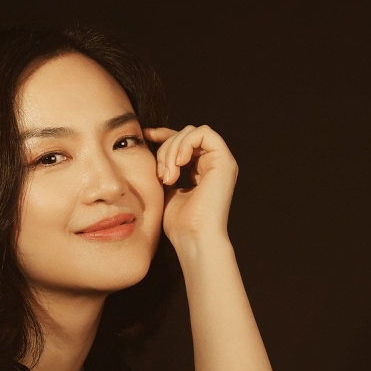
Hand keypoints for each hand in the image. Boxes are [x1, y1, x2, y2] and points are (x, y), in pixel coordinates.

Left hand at [145, 125, 237, 251]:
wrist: (193, 238)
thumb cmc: (179, 223)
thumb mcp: (167, 188)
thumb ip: (165, 168)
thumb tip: (149, 146)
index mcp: (202, 170)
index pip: (183, 142)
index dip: (163, 135)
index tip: (145, 136)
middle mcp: (214, 164)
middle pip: (185, 135)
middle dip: (166, 149)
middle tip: (161, 176)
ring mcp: (221, 162)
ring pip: (192, 132)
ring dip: (173, 149)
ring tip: (168, 175)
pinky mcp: (225, 161)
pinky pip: (203, 133)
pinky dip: (185, 144)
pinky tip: (178, 164)